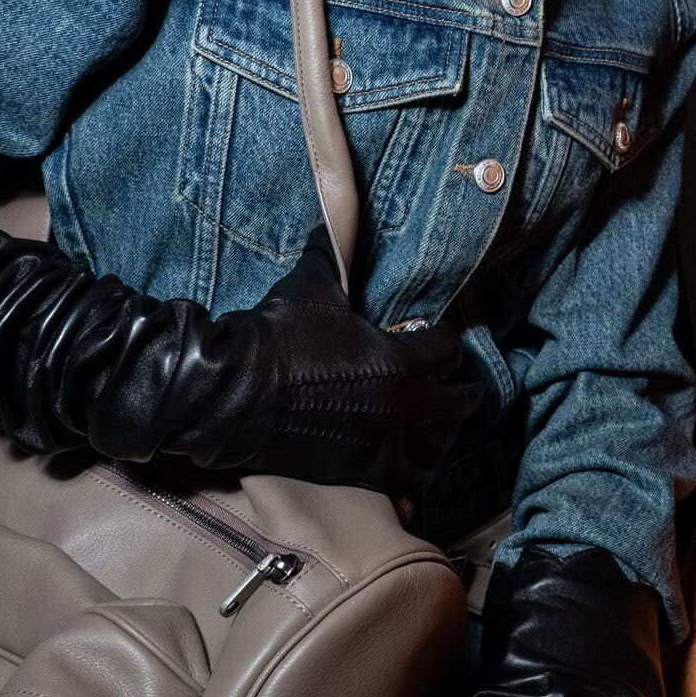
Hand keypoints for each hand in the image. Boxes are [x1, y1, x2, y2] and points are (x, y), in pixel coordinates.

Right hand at [210, 231, 481, 492]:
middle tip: (448, 384)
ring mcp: (389, 444)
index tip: (436, 339)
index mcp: (405, 361)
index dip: (445, 341)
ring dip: (440, 433)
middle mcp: (407, 407)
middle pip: (461, 403)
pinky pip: (412, 485)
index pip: (451, 349)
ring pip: (441, 446)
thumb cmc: (278, 337)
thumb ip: (331, 253)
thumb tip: (328, 211)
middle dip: (457, 390)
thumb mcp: (312, 287)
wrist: (234, 394)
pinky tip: (410, 468)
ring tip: (430, 424)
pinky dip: (415, 477)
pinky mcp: (367, 475)